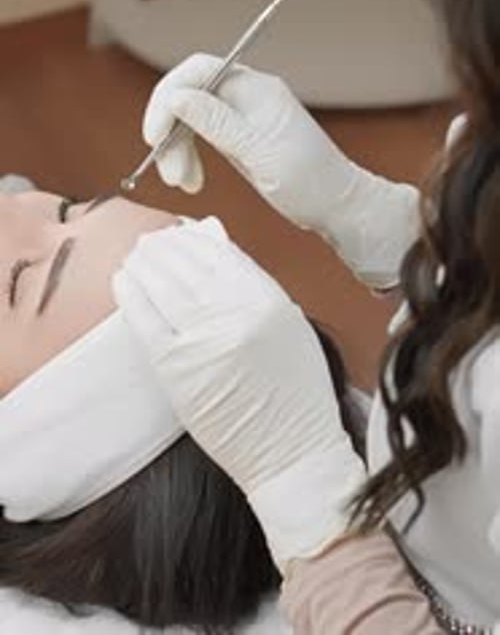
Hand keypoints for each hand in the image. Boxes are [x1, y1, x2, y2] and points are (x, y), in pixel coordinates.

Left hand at [114, 217, 365, 569]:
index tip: (181, 233)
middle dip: (164, 247)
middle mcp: (234, 313)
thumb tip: (218, 248)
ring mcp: (202, 340)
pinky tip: (123, 281)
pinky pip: (145, 320)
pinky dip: (131, 295)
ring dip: (144, 264)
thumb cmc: (297, 393)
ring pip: (162, 286)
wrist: (291, 453)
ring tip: (135, 256)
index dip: (194, 239)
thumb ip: (257, 286)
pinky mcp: (176, 369)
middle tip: (150, 241)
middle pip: (186, 264)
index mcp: (267, 300)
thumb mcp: (291, 326)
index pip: (219, 253)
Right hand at [143, 54, 359, 231]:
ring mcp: (241, 115)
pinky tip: (191, 180)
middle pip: (189, 95)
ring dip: (177, 149)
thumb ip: (216, 123)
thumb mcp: (260, 154)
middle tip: (170, 174)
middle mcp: (247, 95)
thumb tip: (176, 97)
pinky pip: (201, 135)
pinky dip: (189, 155)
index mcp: (256, 89)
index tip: (154, 136)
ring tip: (183, 183)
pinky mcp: (238, 136)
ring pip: (190, 118)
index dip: (168, 98)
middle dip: (171, 132)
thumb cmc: (309, 180)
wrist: (336, 205)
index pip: (197, 71)